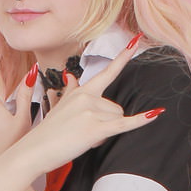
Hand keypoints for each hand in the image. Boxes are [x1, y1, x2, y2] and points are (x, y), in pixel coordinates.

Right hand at [22, 40, 159, 172]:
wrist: (33, 150)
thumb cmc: (47, 133)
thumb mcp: (59, 106)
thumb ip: (70, 90)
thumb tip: (70, 75)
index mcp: (82, 91)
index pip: (107, 72)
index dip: (123, 56)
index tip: (136, 39)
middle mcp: (88, 97)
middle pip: (116, 108)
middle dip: (106, 123)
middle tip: (83, 133)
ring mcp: (91, 111)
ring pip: (117, 120)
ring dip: (105, 132)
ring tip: (83, 138)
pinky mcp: (95, 128)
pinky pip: (123, 124)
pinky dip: (140, 121)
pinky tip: (156, 114)